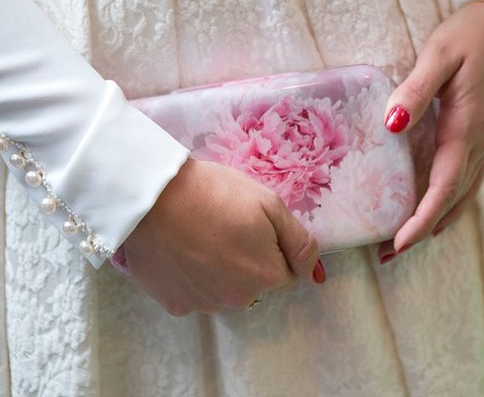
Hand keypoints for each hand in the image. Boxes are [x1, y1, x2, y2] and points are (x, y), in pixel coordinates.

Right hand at [124, 158, 325, 315]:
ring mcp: (205, 305)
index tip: (252, 226)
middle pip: (255, 283)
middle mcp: (240, 299)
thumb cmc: (215, 192)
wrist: (152, 196)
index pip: (286, 272)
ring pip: (225, 290)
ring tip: (199, 235)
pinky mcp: (175, 304)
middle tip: (224, 227)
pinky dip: (192, 277)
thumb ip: (299, 242)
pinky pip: (195, 294)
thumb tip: (316, 274)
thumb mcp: (270, 205)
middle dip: (248, 260)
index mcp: (267, 275)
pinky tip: (181, 250)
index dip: (272, 247)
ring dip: (220, 270)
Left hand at [377, 0, 483, 262]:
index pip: (443, 186)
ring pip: (463, 195)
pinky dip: (452, 203)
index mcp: (466, 128)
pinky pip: (469, 180)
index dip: (421, 218)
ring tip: (408, 241)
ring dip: (437, 221)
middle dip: (422, 230)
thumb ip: (416, 90)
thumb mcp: (439, 55)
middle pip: (452, 200)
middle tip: (390, 253)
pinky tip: (437, 209)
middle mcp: (480, 143)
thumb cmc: (470, 36)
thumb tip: (392, 125)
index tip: (398, 243)